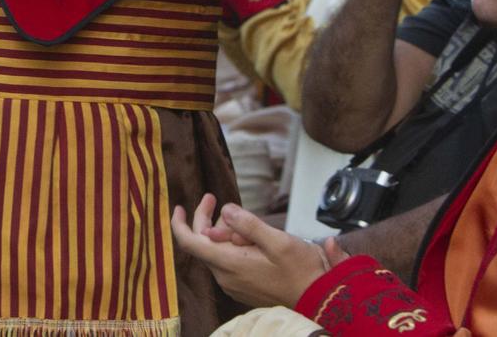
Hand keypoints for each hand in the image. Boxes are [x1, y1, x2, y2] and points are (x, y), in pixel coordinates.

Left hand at [170, 194, 329, 310]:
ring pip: (216, 252)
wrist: (318, 298)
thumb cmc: (301, 270)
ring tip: (246, 222)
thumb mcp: (278, 241)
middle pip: (203, 244)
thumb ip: (249, 224)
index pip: (190, 243)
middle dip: (206, 219)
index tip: (178, 207)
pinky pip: (227, 262)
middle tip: (214, 199)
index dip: (179, 224)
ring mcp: (233, 284)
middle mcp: (226, 276)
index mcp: (230, 264)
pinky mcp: (242, 287)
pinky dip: (231, 246)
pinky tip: (249, 238)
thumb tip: (224, 210)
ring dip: (223, 232)